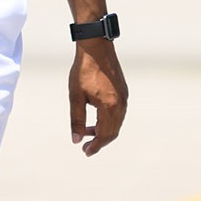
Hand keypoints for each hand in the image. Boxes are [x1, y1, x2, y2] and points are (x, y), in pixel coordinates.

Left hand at [69, 40, 126, 155]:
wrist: (96, 48)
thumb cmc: (83, 70)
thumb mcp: (76, 97)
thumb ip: (76, 120)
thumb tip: (76, 140)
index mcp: (110, 106)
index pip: (105, 135)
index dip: (95, 146)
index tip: (85, 152)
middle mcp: (121, 104)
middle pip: (113, 132)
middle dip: (100, 141)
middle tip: (85, 146)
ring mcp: (124, 98)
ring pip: (116, 123)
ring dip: (103, 130)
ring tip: (87, 131)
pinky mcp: (123, 92)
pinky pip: (118, 113)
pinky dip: (108, 120)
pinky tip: (96, 118)